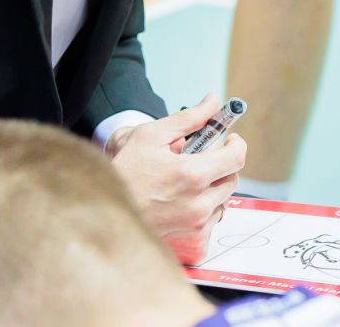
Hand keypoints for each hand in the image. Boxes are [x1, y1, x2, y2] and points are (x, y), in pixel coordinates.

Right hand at [108, 93, 245, 262]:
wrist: (103, 212)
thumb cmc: (123, 172)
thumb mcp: (151, 135)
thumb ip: (188, 118)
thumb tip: (212, 102)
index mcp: (193, 174)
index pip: (237, 156)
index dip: (236, 144)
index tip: (229, 139)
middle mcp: (199, 203)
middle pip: (232, 178)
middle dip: (221, 164)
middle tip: (200, 158)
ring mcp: (196, 224)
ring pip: (223, 199)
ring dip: (213, 186)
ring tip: (186, 180)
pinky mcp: (191, 238)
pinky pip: (212, 219)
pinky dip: (205, 207)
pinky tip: (183, 198)